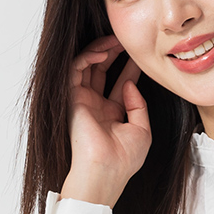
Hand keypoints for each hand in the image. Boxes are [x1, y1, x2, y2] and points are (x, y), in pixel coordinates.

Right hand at [63, 35, 151, 206]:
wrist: (105, 171)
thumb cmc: (123, 159)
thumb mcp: (142, 130)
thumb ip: (138, 105)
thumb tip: (129, 84)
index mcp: (111, 114)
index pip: (119, 84)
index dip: (129, 68)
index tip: (140, 56)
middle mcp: (95, 106)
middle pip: (102, 72)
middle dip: (113, 54)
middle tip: (125, 42)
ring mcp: (83, 102)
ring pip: (87, 67)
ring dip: (100, 51)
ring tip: (115, 42)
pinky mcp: (72, 98)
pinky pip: (76, 70)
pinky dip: (88, 57)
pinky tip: (102, 52)